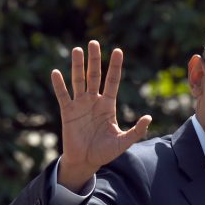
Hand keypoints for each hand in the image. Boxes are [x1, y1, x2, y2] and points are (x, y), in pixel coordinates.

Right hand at [51, 40, 151, 191]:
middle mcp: (94, 101)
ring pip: (78, 81)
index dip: (115, 66)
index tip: (118, 50)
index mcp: (108, 105)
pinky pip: (63, 96)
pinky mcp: (68, 112)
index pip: (112, 81)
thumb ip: (136, 130)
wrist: (86, 162)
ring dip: (77, 66)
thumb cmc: (105, 152)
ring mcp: (80, 105)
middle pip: (94, 75)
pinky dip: (59, 85)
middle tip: (93, 42)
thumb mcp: (123, 142)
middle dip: (94, 59)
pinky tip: (56, 72)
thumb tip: (148, 117)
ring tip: (77, 50)